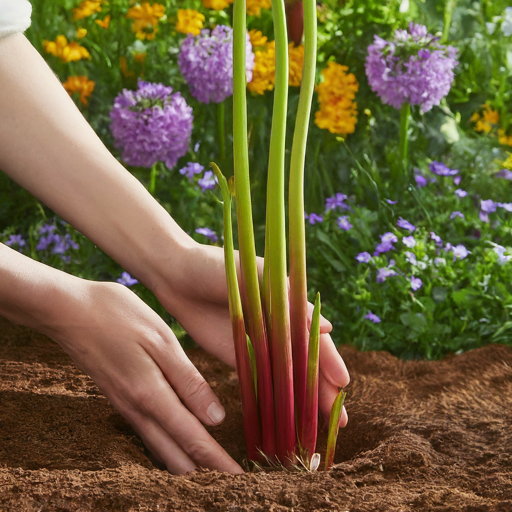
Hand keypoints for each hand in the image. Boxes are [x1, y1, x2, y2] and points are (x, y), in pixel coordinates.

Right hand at [43, 279, 243, 474]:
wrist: (66, 310)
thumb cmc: (117, 317)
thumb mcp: (161, 341)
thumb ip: (188, 381)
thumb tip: (216, 419)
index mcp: (151, 395)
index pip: (193, 440)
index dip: (218, 462)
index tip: (240, 480)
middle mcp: (137, 410)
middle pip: (175, 456)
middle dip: (205, 472)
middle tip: (231, 480)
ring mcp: (125, 406)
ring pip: (160, 449)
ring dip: (187, 462)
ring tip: (211, 468)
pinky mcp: (119, 397)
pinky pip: (148, 434)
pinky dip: (169, 446)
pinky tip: (179, 440)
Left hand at [156, 243, 349, 426]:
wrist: (177, 275)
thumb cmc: (217, 266)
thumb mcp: (255, 276)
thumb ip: (289, 299)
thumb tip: (328, 327)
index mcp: (288, 304)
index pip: (314, 337)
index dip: (329, 360)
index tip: (342, 383)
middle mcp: (279, 326)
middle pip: (305, 362)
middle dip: (323, 389)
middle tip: (341, 419)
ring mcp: (260, 343)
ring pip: (288, 375)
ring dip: (304, 399)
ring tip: (320, 426)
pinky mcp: (239, 356)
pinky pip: (262, 380)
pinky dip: (276, 398)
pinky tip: (286, 417)